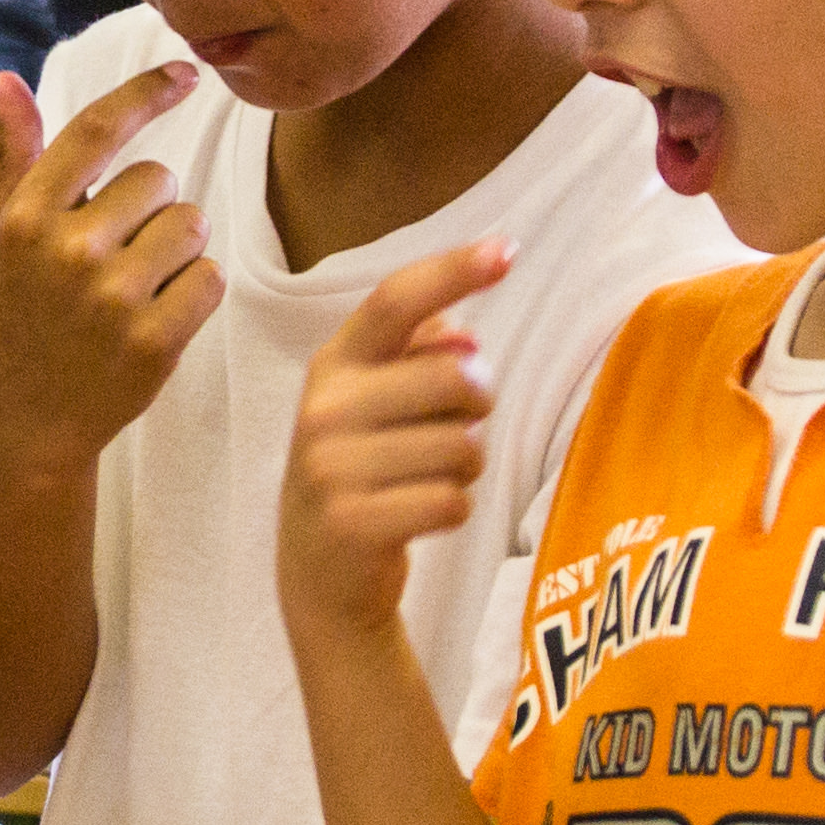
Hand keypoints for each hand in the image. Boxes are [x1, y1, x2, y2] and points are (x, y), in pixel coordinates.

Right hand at [0, 63, 221, 477]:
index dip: (147, 92)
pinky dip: (194, 293)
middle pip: (159, 179)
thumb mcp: (1, 236)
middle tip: (114, 254)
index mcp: (27, 218)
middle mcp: (67, 253)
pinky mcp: (154, 343)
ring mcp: (112, 300)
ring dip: (176, 250)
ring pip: (191, 226)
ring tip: (134, 288)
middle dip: (150, 208)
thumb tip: (6, 79)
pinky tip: (154, 318)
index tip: (186, 72)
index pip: (96, 130)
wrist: (23, 420)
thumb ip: (13, 157)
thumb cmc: (17, 312)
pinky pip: (210, 278)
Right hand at [278, 238, 514, 640]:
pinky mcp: (352, 524)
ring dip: (465, 467)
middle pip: (456, 377)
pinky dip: (453, 510)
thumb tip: (464, 339)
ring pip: (463, 446)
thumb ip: (418, 354)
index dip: (453, 270)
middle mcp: (322, 409)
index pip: (394, 300)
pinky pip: (451, 502)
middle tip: (453, 428)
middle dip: (478, 404)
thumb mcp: (374, 402)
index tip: (506, 251)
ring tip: (427, 479)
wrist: (318, 573)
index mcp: (332, 365)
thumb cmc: (365, 469)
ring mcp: (331, 468)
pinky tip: (421, 516)